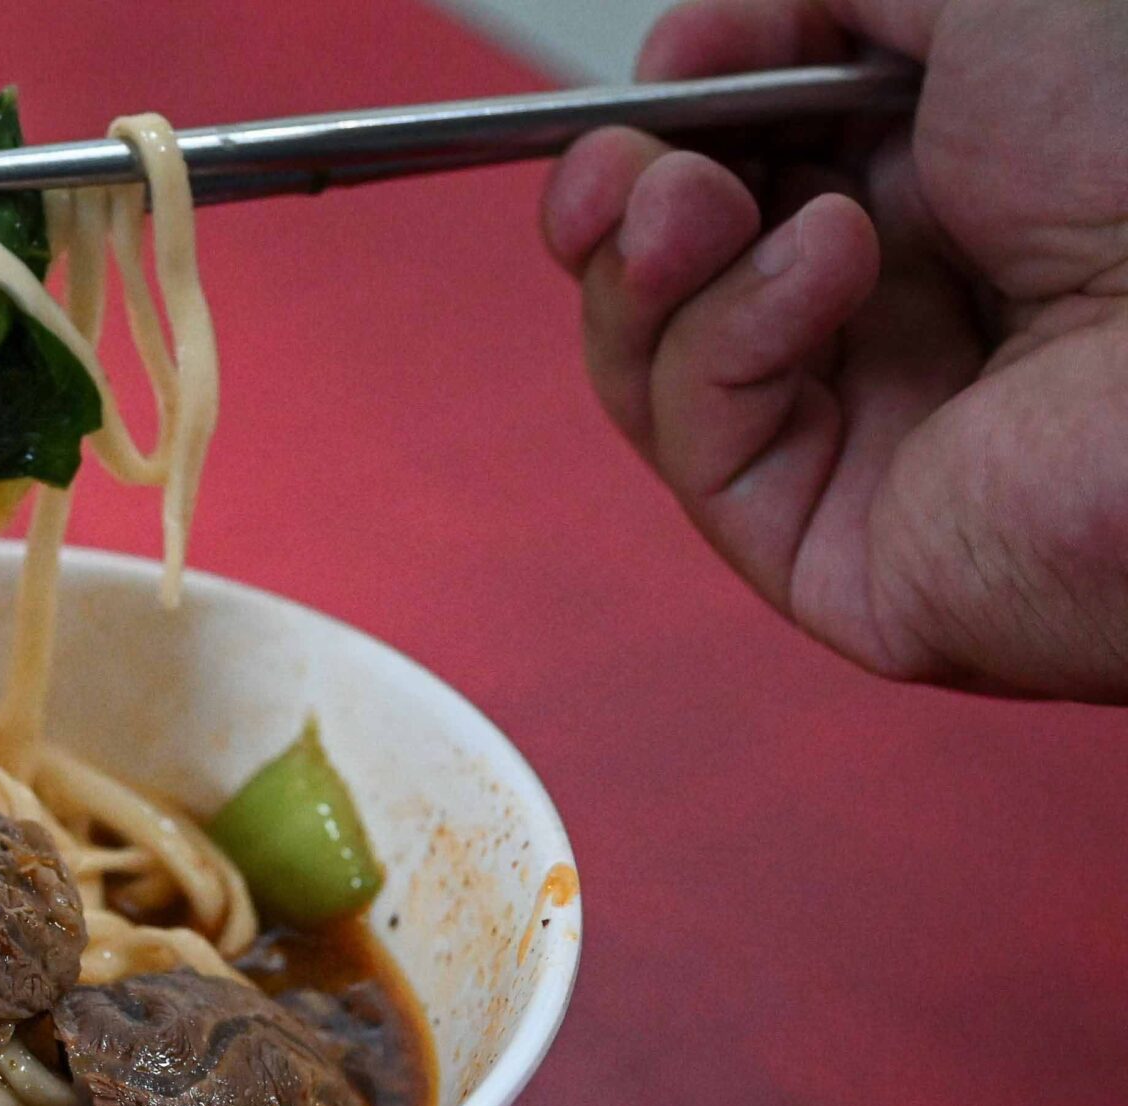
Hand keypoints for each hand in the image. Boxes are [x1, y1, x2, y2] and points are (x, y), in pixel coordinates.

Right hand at [540, 0, 1127, 698]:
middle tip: (621, 160)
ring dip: (650, 264)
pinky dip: (723, 338)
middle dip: (621, 200)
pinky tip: (821, 267)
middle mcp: (900, 316)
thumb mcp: (991, 0)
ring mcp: (858, 434)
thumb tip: (711, 34)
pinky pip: (699, 442)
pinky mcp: (820, 544)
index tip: (671, 65)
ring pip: (655, 360)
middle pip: (673, 270)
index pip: (743, 166)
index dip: (680, 116)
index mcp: (948, 193)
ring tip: (694, 206)